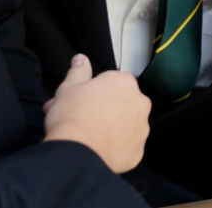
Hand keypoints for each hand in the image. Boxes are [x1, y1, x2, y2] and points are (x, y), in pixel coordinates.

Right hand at [42, 54, 150, 172]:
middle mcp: (141, 102)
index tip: (76, 103)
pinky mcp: (139, 151)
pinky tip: (99, 151)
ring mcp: (143, 128)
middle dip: (102, 109)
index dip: (91, 92)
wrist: (78, 154)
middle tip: (77, 121)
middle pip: (120, 103)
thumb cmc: (72, 115)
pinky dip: (115, 147)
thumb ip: (78, 71)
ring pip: (126, 124)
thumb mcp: (68, 88)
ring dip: (111, 128)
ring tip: (87, 139)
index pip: (110, 83)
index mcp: (125, 83)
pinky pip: (127, 146)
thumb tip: (81, 58)